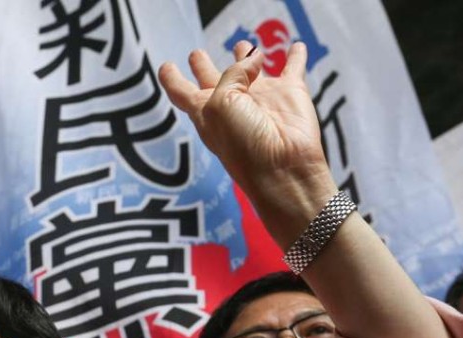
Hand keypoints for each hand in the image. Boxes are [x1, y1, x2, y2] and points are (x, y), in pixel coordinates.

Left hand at [159, 41, 335, 238]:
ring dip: (247, 57)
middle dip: (202, 65)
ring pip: (251, 70)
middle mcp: (231, 105)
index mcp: (205, 111)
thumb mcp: (222, 103)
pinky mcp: (289, 94)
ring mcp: (261, 98)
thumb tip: (255, 59)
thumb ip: (232, 74)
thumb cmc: (243, 142)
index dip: (171, 78)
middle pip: (211, 79)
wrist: (282, 166)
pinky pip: (293, 68)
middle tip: (196, 53)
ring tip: (243, 45)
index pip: (182, 91)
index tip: (165, 66)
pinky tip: (297, 47)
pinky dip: (296, 57)